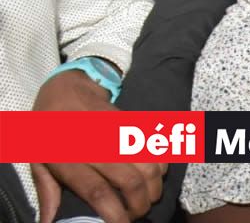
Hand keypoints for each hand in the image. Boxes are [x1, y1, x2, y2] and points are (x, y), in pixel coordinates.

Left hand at [31, 71, 165, 222]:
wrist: (68, 89)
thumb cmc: (49, 131)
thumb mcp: (38, 161)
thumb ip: (47, 192)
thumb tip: (48, 221)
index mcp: (70, 159)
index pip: (98, 191)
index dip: (115, 213)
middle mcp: (98, 146)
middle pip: (131, 182)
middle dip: (140, 205)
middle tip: (138, 214)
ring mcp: (120, 134)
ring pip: (150, 166)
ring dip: (154, 188)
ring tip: (148, 198)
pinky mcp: (133, 125)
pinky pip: (157, 149)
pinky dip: (162, 166)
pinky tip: (155, 176)